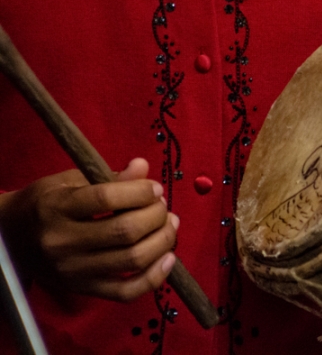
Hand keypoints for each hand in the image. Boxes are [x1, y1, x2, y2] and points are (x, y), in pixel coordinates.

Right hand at [0, 158, 177, 301]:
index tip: (154, 188)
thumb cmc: (47, 203)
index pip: (106, 199)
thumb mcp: (71, 181)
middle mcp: (62, 242)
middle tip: (163, 207)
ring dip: (162, 241)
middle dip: (156, 216)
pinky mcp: (83, 290)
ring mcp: (73, 271)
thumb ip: (109, 177)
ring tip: (169, 225)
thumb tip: (142, 166)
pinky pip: (126, 291)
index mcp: (57, 208)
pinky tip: (168, 258)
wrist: (11, 238)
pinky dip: (155, 277)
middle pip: (125, 231)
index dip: (139, 192)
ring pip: (132, 260)